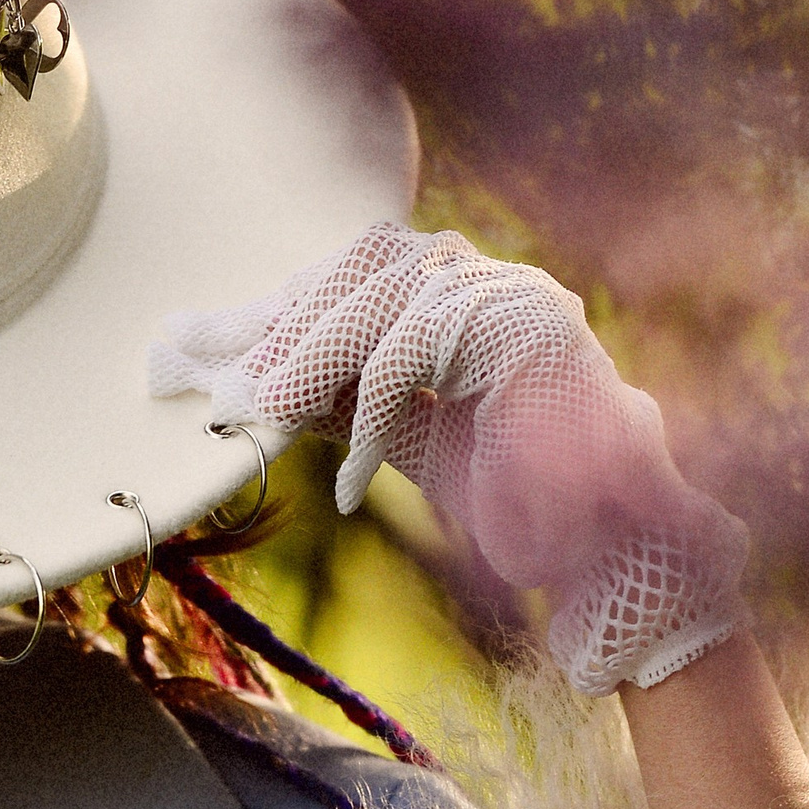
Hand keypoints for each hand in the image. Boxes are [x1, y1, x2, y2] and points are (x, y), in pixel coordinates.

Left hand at [150, 222, 749, 696]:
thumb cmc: (511, 497)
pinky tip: (355, 484)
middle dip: (287, 320)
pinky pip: (414, 351)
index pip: (359, 273)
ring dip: (314, 356)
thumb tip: (260, 386)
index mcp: (463, 293)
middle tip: (226, 382)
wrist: (603, 547)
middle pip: (366, 261)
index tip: (205, 345)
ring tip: (264, 414)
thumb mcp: (404, 438)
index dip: (282, 308)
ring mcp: (516, 292)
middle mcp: (491, 278)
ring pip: (387, 293)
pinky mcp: (528, 326)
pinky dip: (370, 416)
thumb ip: (343, 402)